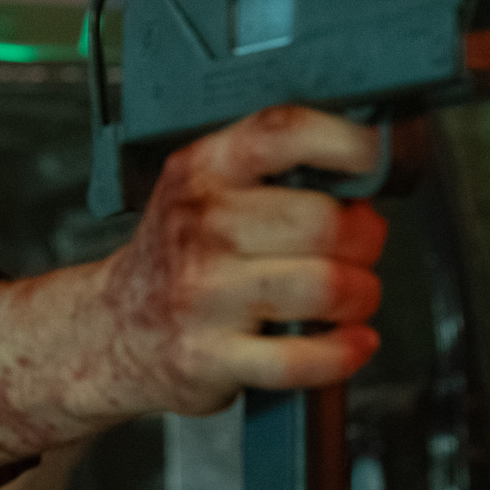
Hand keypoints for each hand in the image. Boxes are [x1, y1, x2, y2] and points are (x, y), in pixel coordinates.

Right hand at [0, 105, 388, 467]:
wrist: (113, 328)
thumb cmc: (179, 259)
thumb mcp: (204, 191)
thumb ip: (272, 173)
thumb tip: (368, 171)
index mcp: (203, 171)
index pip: (283, 132)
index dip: (348, 142)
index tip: (376, 160)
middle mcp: (200, 225)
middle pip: (326, 220)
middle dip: (365, 241)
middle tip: (356, 250)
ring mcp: (202, 293)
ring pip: (327, 286)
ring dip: (359, 297)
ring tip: (347, 298)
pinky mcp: (210, 355)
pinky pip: (303, 358)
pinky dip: (343, 353)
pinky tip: (348, 342)